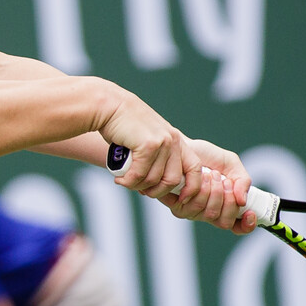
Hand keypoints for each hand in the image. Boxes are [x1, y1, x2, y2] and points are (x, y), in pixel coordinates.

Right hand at [96, 82, 196, 200]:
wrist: (109, 107)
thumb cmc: (124, 126)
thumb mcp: (147, 140)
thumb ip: (155, 158)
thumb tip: (154, 185)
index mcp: (176, 140)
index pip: (195, 169)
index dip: (191, 188)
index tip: (179, 199)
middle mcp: (173, 141)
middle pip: (173, 180)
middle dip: (156, 192)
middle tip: (140, 191)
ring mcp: (163, 142)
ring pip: (154, 179)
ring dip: (137, 186)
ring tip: (124, 181)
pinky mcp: (149, 144)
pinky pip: (140, 174)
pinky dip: (128, 181)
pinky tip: (119, 179)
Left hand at [162, 138, 257, 233]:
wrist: (185, 147)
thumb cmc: (207, 156)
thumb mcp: (231, 164)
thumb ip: (243, 180)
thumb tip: (243, 201)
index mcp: (224, 206)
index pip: (237, 227)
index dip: (246, 225)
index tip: (250, 212)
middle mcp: (208, 213)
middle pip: (224, 222)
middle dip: (229, 200)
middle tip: (226, 181)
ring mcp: (193, 212)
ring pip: (211, 214)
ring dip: (216, 191)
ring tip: (213, 175)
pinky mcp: (178, 207)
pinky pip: (195, 207)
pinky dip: (203, 189)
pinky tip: (203, 177)